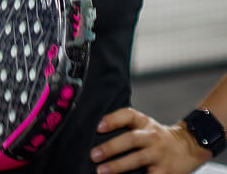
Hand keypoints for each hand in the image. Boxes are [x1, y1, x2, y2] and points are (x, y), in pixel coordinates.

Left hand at [91, 107, 212, 173]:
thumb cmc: (158, 136)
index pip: (128, 115)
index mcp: (144, 123)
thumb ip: (124, 123)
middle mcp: (152, 138)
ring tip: (102, 171)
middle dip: (111, 147)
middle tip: (94, 155)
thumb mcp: (144, 123)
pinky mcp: (165, 172)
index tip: (98, 127)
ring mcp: (159, 155)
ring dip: (118, 166)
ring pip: (137, 159)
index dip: (112, 119)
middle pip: (131, 139)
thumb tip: (97, 132)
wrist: (189, 147)